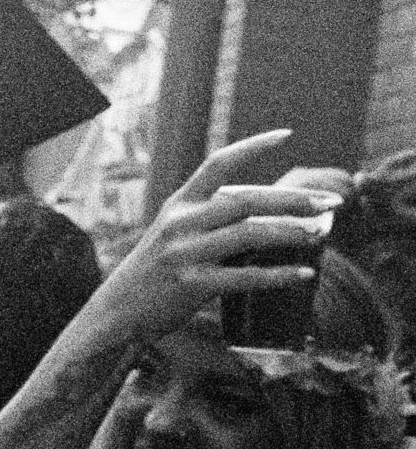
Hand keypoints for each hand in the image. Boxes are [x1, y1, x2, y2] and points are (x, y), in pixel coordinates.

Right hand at [68, 129, 332, 357]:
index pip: (218, 164)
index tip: (286, 135)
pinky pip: (245, 276)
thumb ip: (210, 221)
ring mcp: (185, 253)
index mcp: (178, 205)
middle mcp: (180, 223)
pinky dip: (279, 275)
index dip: (253, 147)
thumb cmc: (154, 274)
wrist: (116, 313)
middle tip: (331, 202)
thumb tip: (271, 216)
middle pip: (246, 200)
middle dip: (294, 199)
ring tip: (322, 235)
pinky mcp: (191, 285)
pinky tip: (304, 275)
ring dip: (293, 233)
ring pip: (249, 233)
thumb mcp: (174, 235)